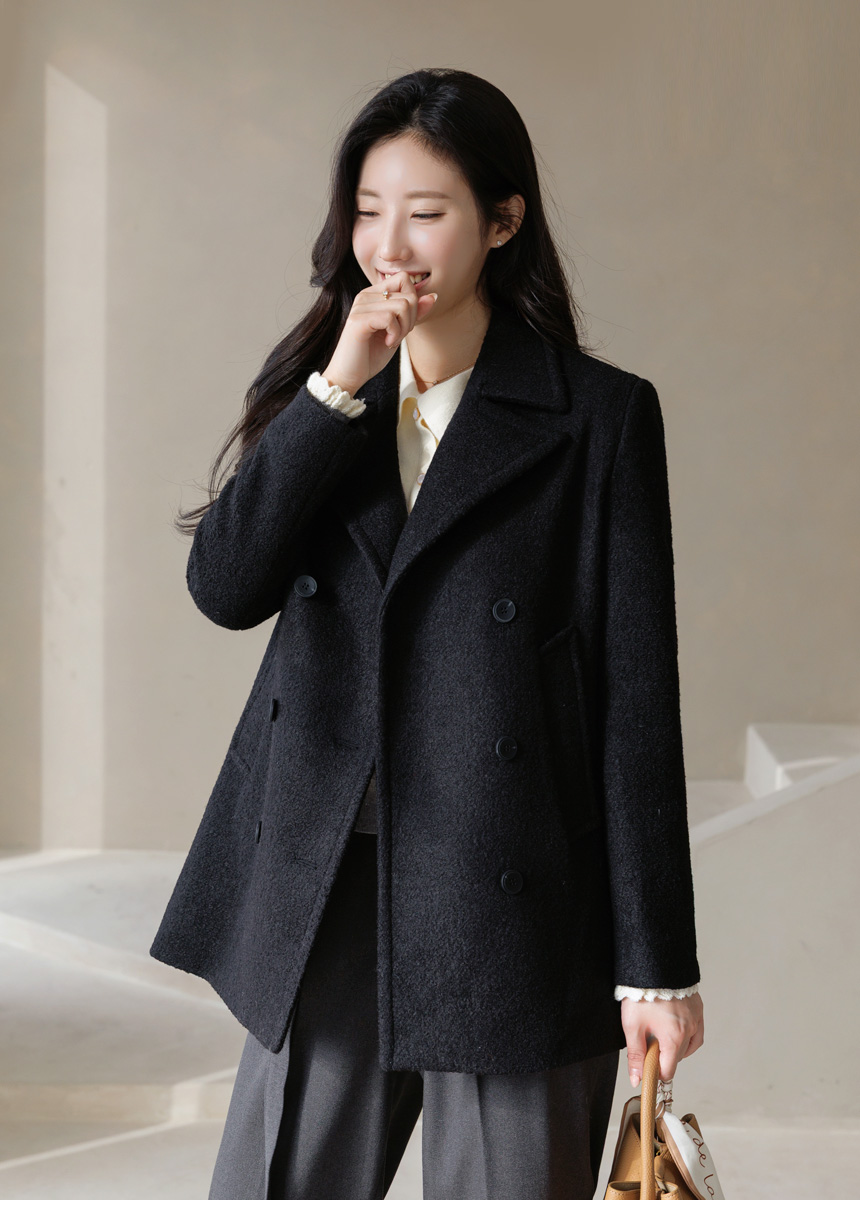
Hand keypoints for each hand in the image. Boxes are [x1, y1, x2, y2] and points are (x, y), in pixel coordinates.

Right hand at [321, 270, 437, 396]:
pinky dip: (395, 334)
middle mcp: (365, 295)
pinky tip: (387, 343)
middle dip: (411, 319)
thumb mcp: (399, 331)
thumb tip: (433, 296)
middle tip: (398, 336)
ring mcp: (361, 306)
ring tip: (392, 340)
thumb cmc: (371, 355)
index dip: (413, 301)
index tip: (403, 323)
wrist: (349, 376)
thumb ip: (414, 313)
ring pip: (403, 305)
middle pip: (408, 294)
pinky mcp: (358, 320)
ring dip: (404, 328)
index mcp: (373, 294)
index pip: (404, 279)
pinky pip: (391, 318)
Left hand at [620, 991, 703, 1085]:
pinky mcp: (697, 1007)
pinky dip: (688, 1036)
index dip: (654, 1073)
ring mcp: (696, 1018)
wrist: (654, 964)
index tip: (645, 1066)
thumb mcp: (632, 1026)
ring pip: (689, 1045)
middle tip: (647, 1043)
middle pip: (677, 1058)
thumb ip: (635, 1055)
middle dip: (663, 1056)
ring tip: (660, 1037)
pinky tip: (677, 1031)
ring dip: (676, 1047)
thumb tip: (637, 1079)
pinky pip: (697, 1030)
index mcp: (674, 1038)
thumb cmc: (642, 994)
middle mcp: (689, 1030)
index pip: (668, 1070)